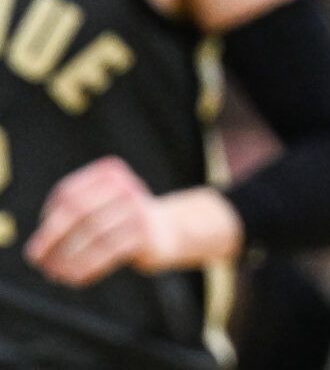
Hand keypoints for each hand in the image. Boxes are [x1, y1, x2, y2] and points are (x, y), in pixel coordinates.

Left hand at [25, 157, 238, 285]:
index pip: (67, 193)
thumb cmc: (122, 221)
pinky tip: (76, 278)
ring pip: (91, 235)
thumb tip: (38, 249)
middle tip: (36, 260)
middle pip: (77, 211)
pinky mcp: (145, 232)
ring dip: (67, 258)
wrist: (170, 230)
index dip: (48, 218)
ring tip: (55, 274)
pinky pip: (107, 252)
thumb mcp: (100, 209)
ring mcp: (137, 208)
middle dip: (52, 238)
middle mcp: (125, 186)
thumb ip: (71, 220)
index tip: (41, 242)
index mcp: (109, 173)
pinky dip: (87, 267)